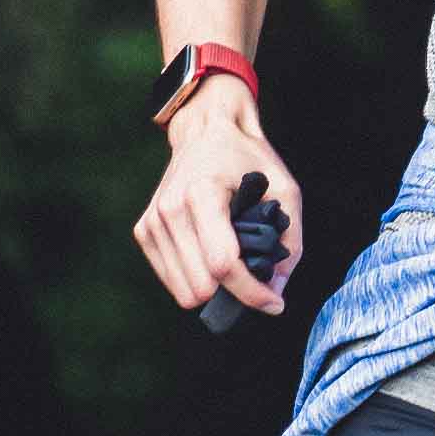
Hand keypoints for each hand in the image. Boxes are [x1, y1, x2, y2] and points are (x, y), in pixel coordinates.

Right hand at [134, 95, 301, 318]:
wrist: (206, 132)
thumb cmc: (248, 159)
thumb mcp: (286, 191)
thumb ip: (290, 244)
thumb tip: (276, 292)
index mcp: (203, 193)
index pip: (223, 263)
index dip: (251, 292)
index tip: (275, 303)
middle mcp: (170, 208)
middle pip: (202, 285)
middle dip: (235, 291)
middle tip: (254, 273)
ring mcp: (152, 221)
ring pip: (185, 291)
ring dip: (214, 288)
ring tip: (232, 261)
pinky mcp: (144, 230)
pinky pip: (172, 281)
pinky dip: (195, 279)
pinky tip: (210, 256)